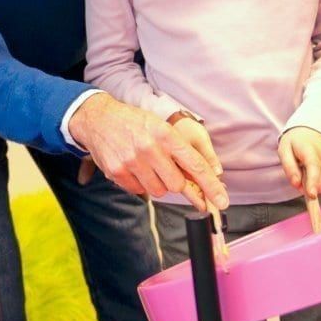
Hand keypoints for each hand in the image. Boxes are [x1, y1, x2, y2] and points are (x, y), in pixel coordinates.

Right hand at [69, 93, 227, 209]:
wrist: (98, 118)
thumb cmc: (134, 123)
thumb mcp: (160, 128)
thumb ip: (181, 152)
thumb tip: (204, 177)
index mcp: (165, 134)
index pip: (195, 165)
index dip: (211, 186)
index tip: (222, 201)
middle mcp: (149, 148)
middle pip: (176, 184)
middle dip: (175, 182)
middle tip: (165, 170)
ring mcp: (132, 161)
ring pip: (158, 191)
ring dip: (156, 183)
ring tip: (146, 165)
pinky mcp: (117, 172)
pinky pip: (139, 191)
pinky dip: (139, 184)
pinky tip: (133, 168)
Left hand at [279, 127, 320, 198]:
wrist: (312, 128)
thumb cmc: (296, 140)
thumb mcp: (284, 150)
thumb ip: (289, 168)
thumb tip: (296, 184)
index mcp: (310, 150)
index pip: (314, 168)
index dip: (312, 183)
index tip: (312, 195)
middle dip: (309, 184)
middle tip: (300, 171)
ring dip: (315, 179)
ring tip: (308, 165)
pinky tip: (317, 165)